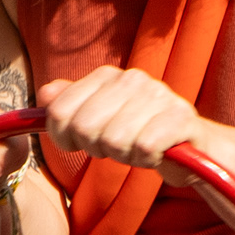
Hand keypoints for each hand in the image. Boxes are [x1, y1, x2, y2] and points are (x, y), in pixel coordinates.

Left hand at [37, 65, 209, 172]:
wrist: (189, 145)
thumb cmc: (137, 132)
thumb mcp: (98, 117)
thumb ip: (68, 103)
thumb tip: (45, 95)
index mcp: (107, 76)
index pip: (59, 110)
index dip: (63, 137)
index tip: (78, 144)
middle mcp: (132, 79)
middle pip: (84, 128)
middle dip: (96, 147)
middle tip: (115, 147)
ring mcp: (159, 96)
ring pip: (114, 140)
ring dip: (124, 155)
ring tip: (137, 148)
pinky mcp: (182, 119)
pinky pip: (144, 147)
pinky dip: (146, 159)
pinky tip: (156, 153)